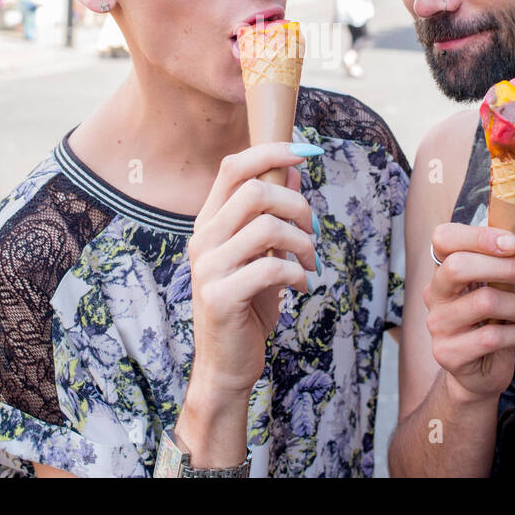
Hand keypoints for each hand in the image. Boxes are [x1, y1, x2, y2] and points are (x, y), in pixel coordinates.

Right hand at [188, 142, 319, 398]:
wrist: (227, 363)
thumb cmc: (248, 304)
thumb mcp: (263, 253)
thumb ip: (273, 212)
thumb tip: (294, 168)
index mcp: (209, 222)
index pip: (234, 166)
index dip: (272, 151)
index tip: (308, 151)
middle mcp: (202, 239)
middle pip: (254, 190)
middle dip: (297, 205)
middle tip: (312, 232)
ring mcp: (207, 267)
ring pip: (267, 227)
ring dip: (303, 243)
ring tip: (309, 264)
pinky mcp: (219, 296)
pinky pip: (270, 268)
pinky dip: (297, 274)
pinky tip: (301, 286)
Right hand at [425, 222, 514, 402]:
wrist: (480, 371)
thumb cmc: (495, 321)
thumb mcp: (505, 285)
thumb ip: (514, 258)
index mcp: (444, 270)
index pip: (444, 238)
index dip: (478, 235)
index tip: (513, 243)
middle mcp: (434, 293)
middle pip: (459, 266)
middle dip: (508, 268)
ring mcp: (437, 324)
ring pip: (484, 301)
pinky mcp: (447, 353)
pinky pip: (492, 337)